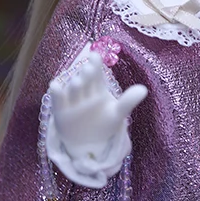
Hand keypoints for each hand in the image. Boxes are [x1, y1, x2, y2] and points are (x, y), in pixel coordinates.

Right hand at [50, 53, 147, 171]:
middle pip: (85, 80)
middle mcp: (83, 91)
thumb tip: (144, 89)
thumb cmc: (103, 124)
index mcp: (97, 88)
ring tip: (78, 82)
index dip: (95, 64)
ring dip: (74, 84)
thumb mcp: (117, 114)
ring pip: (72, 89)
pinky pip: (57, 100)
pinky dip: (56, 93)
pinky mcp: (60, 110)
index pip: (96, 74)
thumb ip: (128, 101)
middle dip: (86, 74)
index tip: (96, 56)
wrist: (88, 143)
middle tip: (89, 68)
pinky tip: (55, 86)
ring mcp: (71, 100)